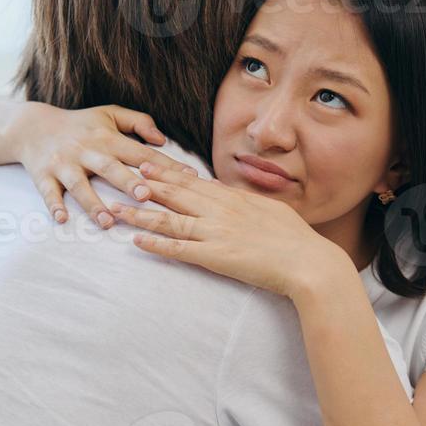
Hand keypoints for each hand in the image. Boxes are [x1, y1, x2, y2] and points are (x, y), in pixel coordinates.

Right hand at [14, 104, 199, 227]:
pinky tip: (62, 219)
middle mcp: (87, 151)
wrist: (32, 126)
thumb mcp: (109, 114)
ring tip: (107, 221)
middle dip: (127, 182)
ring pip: (79, 185)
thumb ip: (139, 122)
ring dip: (92, 204)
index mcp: (107, 138)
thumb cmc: (80, 124)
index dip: (165, 165)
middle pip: (110, 168)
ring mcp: (64, 164)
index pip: (141, 153)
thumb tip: (163, 139)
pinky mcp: (44, 175)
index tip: (188, 179)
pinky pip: (48, 193)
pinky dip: (54, 205)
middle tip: (146, 197)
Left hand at [110, 163, 351, 298]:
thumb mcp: (271, 210)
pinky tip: (137, 242)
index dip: (168, 173)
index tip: (149, 163)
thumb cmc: (296, 239)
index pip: (194, 183)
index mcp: (235, 199)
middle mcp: (221, 212)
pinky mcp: (215, 257)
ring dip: (141, 215)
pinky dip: (156, 245)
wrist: (308, 262)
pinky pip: (178, 250)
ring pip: (170, 220)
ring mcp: (216, 233)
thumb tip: (233, 195)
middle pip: (177, 195)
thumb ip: (247, 202)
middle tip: (124, 174)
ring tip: (117, 209)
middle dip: (148, 184)